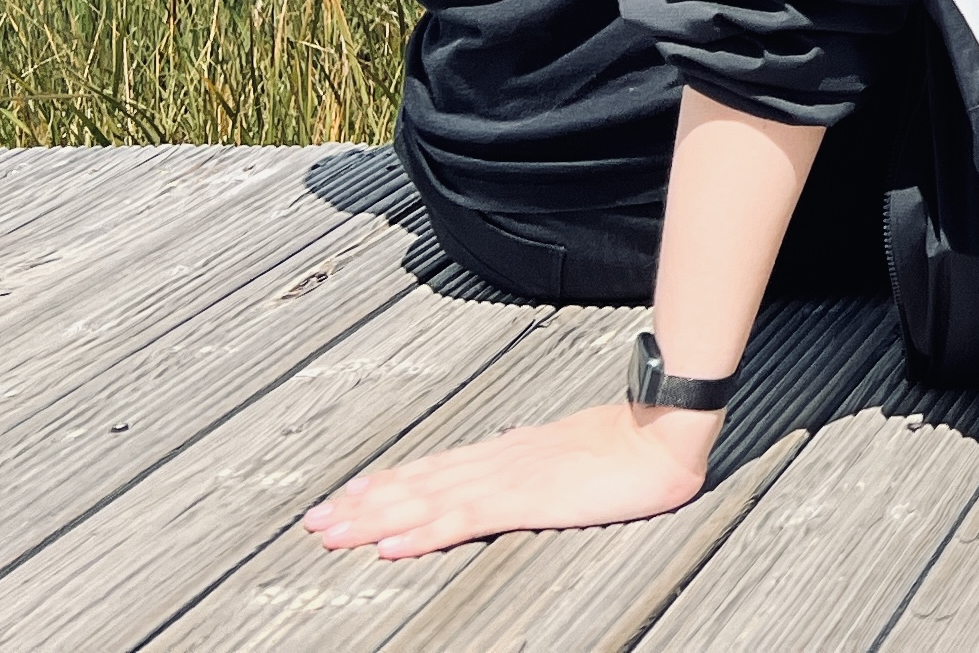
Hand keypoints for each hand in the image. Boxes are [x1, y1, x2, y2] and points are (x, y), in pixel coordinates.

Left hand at [300, 400, 716, 558]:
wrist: (663, 432)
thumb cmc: (630, 442)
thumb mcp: (573, 450)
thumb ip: (535, 456)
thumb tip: (508, 455)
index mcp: (509, 453)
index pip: (435, 469)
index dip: (389, 483)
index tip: (348, 494)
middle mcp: (498, 463)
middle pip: (418, 485)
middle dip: (364, 504)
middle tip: (315, 520)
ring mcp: (509, 481)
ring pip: (427, 501)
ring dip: (375, 518)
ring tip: (332, 532)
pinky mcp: (526, 501)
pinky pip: (464, 520)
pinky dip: (423, 533)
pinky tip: (391, 545)